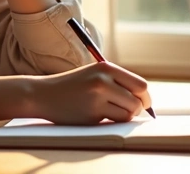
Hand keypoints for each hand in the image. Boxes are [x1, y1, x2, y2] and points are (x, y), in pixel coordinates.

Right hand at [29, 62, 152, 124]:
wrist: (44, 94)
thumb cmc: (73, 85)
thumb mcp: (95, 74)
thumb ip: (118, 82)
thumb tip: (145, 99)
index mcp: (106, 68)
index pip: (140, 84)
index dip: (145, 97)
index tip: (145, 103)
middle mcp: (103, 81)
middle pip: (137, 100)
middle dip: (137, 109)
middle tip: (130, 111)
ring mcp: (96, 99)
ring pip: (127, 114)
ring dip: (123, 116)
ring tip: (110, 111)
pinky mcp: (90, 115)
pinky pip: (113, 121)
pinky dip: (110, 121)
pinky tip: (97, 114)